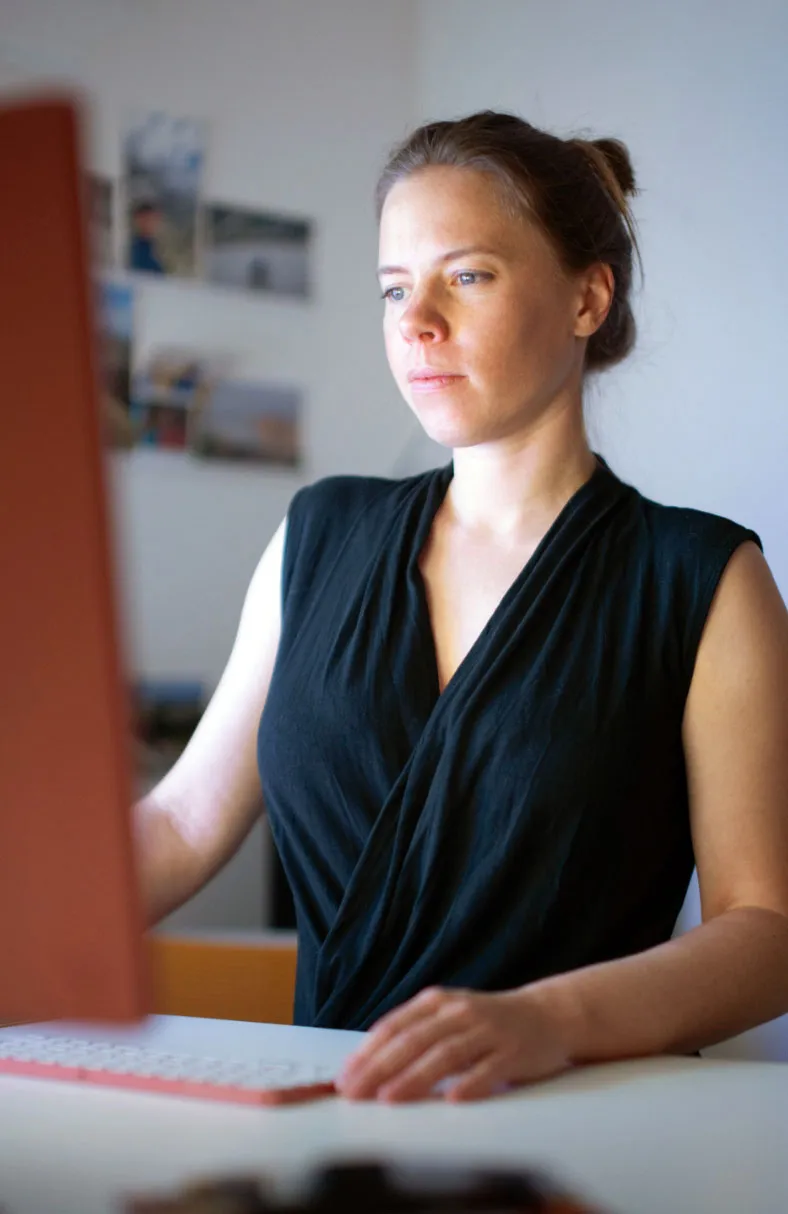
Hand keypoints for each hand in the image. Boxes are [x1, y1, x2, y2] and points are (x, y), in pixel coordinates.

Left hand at [335, 985, 572, 1102]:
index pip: (395, 1027)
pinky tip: (454, 1098)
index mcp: (437, 1002)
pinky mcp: (514, 1053)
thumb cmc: (488, 1022)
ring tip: (390, 1098)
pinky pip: (490, 1069)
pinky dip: (471, 1083)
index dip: (367, 1052)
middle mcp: (459, 1012)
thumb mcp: (448, 1016)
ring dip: (415, 1077)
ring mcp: (488, 1031)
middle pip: (414, 1041)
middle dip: (380, 1068)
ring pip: (446, 1054)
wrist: (547, 1014)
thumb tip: (367, 1063)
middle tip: (355, 1093)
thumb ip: (414, 1034)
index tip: (344, 1078)